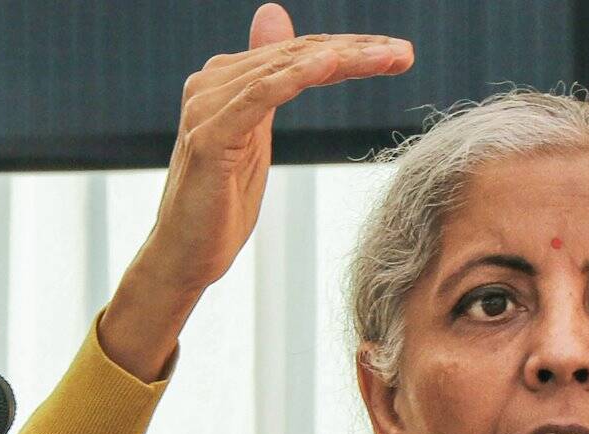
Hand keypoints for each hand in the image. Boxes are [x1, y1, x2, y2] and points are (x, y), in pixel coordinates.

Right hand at [134, 3, 413, 295]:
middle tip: (403, 53)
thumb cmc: (222, 201)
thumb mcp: (256, 132)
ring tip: (384, 56)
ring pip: (285, 69)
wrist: (185, 254)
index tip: (398, 54)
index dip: (351, 48)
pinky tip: (329, 64)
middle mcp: (212, 83)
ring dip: (341, 59)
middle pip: (296, 54)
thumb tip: (273, 14)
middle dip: (356, 51)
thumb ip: (270, 77)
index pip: (297, 51)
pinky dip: (295, 77)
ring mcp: (207, 107)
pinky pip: (258, 97)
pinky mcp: (209, 138)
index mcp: (226, 79)